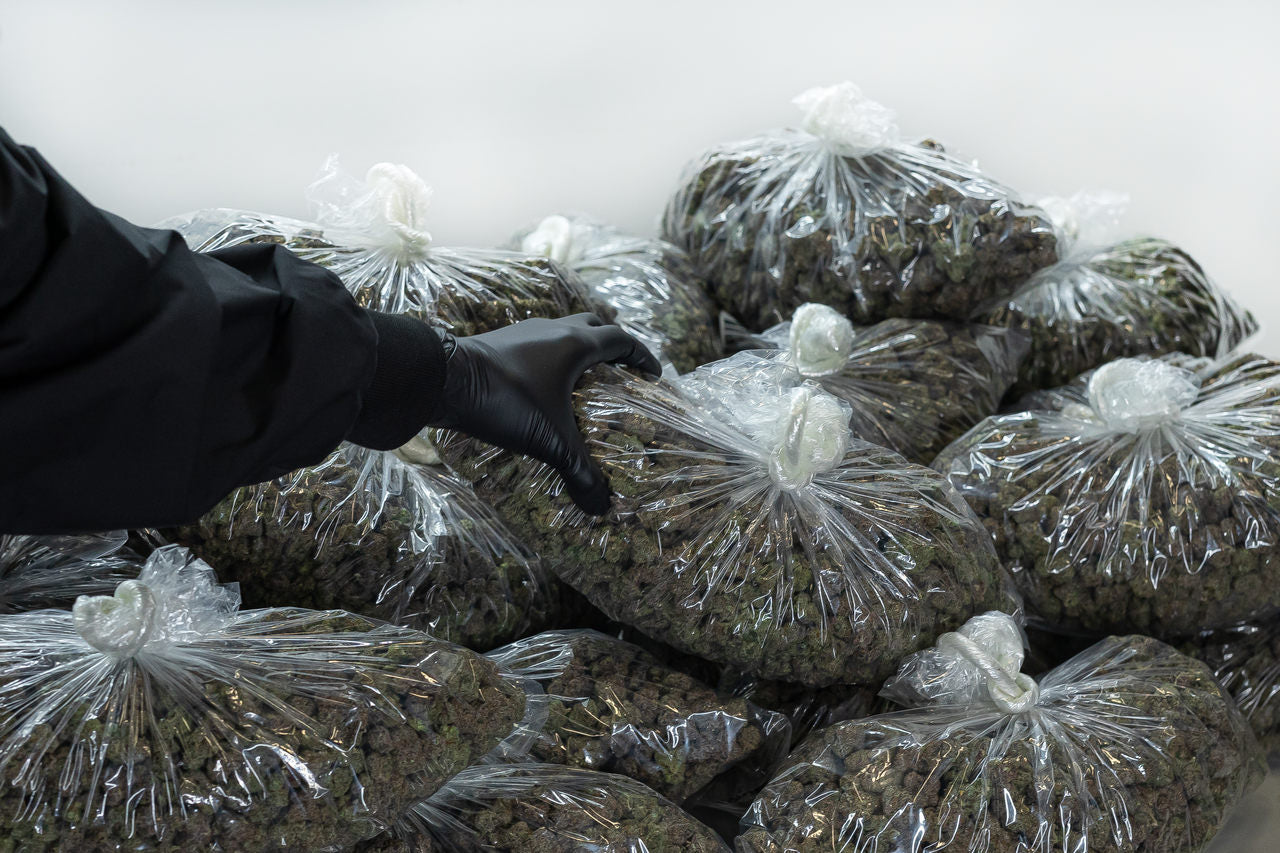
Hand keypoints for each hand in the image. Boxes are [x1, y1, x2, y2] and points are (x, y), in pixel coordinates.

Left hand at [431, 314, 660, 514]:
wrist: (443, 379)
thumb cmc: (507, 400)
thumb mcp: (549, 440)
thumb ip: (579, 471)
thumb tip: (603, 507)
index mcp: (576, 345)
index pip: (622, 340)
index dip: (642, 356)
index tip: (655, 375)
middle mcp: (553, 330)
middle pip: (594, 327)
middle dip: (613, 348)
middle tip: (622, 374)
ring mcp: (523, 333)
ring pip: (562, 333)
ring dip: (579, 352)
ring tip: (584, 383)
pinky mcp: (499, 344)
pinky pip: (537, 345)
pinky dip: (551, 361)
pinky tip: (543, 389)